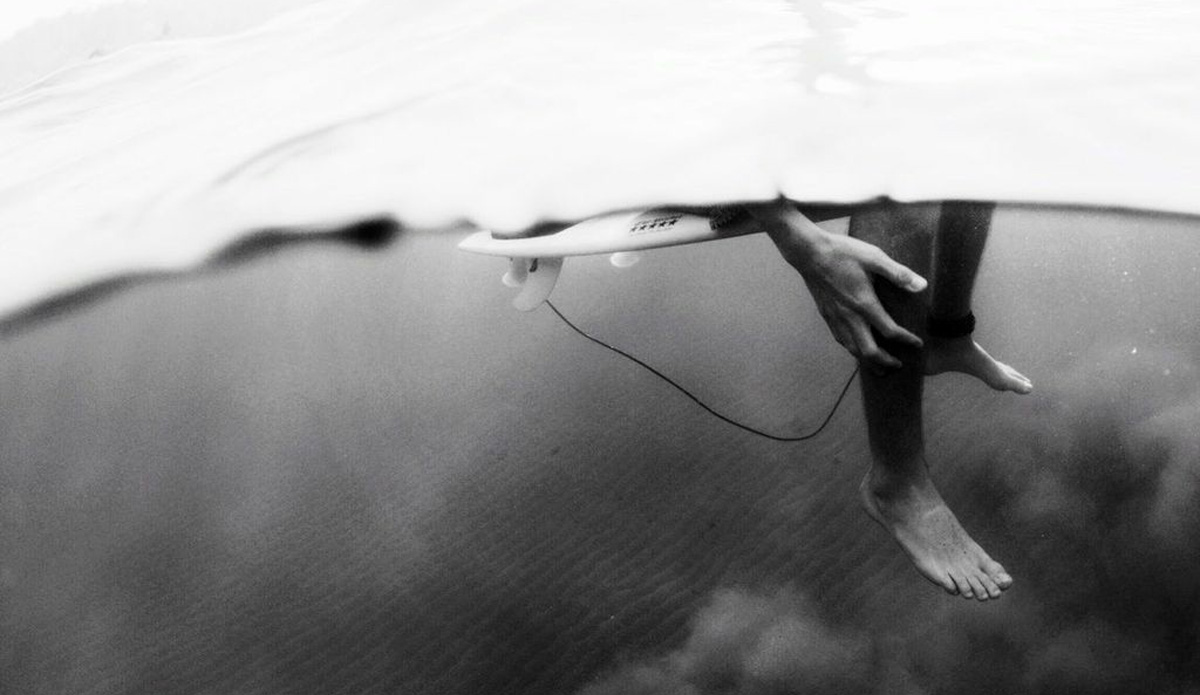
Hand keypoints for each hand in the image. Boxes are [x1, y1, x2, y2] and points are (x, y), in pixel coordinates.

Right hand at [749, 201, 927, 368]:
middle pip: (869, 350)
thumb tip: (922, 286)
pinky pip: (841, 340)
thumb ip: (898, 274)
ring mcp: (835, 318)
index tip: (917, 344)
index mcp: (864, 304)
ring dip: (868, 361)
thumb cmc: (842, 252)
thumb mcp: (874, 257)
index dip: (906, 340)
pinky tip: (855, 349)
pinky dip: (852, 350)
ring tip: (879, 368)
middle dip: (885, 362)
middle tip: (898, 366)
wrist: (808, 253)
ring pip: (852, 349)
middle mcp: (849, 316)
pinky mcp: (826, 315)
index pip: (889, 331)